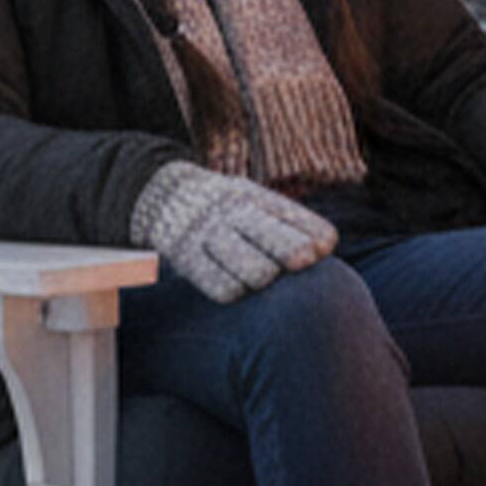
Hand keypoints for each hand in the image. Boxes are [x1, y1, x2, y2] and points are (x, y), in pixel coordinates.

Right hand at [132, 162, 336, 304]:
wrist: (161, 194)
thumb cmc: (224, 207)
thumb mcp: (252, 199)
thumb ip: (286, 221)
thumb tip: (324, 247)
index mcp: (255, 196)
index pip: (296, 218)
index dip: (316, 238)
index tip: (321, 251)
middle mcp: (232, 211)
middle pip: (276, 239)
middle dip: (295, 256)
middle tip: (299, 266)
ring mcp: (208, 233)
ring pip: (255, 270)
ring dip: (266, 278)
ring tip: (262, 277)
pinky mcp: (185, 256)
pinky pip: (223, 288)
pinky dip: (237, 291)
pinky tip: (237, 288)